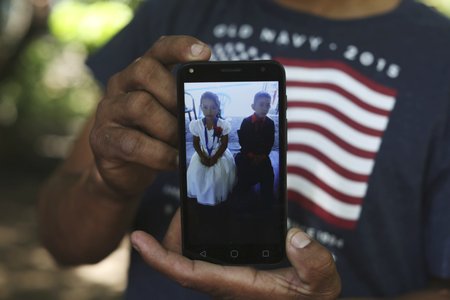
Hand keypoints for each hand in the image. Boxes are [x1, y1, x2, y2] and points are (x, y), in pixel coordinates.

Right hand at [89, 36, 210, 196]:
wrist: (125, 170)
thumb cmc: (155, 138)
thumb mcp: (171, 116)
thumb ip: (185, 107)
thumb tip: (213, 114)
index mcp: (142, 74)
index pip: (159, 49)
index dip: (180, 47)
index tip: (205, 53)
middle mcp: (122, 84)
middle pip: (145, 71)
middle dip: (174, 95)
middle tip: (193, 119)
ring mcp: (109, 110)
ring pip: (139, 105)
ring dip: (169, 127)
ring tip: (184, 144)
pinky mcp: (102, 139)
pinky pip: (132, 142)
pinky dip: (160, 153)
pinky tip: (175, 161)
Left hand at [131, 209, 340, 299]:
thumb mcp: (322, 283)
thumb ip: (314, 262)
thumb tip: (294, 237)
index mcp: (237, 286)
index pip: (188, 273)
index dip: (159, 257)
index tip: (137, 238)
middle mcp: (224, 283)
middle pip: (181, 259)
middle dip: (172, 233)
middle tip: (182, 202)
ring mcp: (225, 278)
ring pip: (190, 256)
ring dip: (185, 232)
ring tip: (193, 203)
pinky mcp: (231, 273)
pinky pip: (204, 255)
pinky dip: (198, 236)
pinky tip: (207, 218)